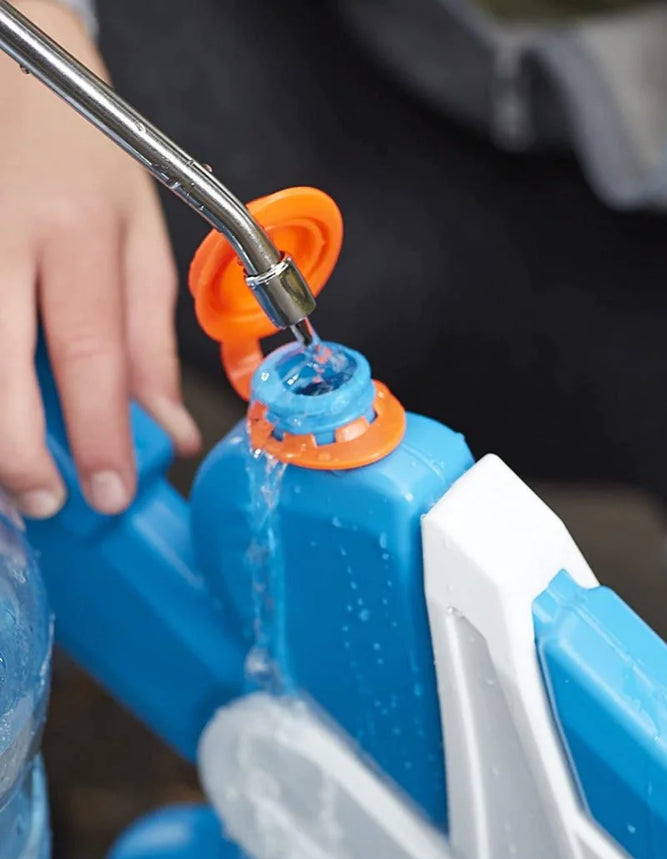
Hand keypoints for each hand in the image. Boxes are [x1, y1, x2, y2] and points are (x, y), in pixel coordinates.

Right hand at [0, 0, 198, 518]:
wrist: (12, 68)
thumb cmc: (84, 159)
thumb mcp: (141, 238)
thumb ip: (151, 338)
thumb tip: (171, 427)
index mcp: (79, 232)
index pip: (91, 353)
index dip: (99, 433)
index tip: (110, 492)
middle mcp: (2, 236)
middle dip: (19, 453)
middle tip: (46, 503)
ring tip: (9, 480)